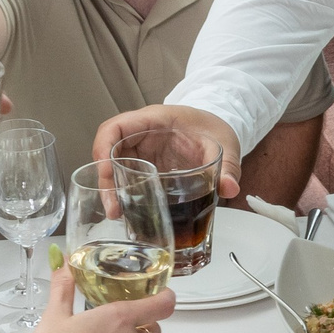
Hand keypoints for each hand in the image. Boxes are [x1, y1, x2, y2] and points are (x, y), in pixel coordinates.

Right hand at [94, 104, 243, 197]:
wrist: (217, 128)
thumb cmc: (214, 128)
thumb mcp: (224, 145)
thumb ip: (228, 166)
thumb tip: (230, 188)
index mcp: (154, 119)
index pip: (116, 127)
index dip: (104, 147)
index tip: (105, 171)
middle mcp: (142, 133)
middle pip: (109, 151)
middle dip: (105, 179)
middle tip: (113, 207)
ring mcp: (142, 149)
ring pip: (115, 165)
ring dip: (111, 188)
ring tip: (117, 213)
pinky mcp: (146, 163)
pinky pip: (127, 175)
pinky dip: (124, 192)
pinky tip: (128, 210)